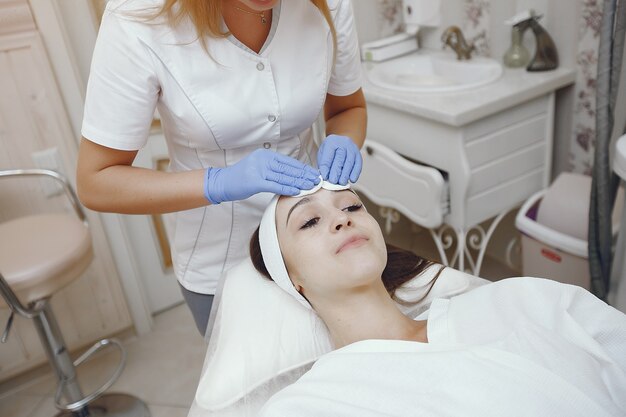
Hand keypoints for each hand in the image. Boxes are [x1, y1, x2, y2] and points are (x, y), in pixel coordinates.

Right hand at [204, 149, 319, 203]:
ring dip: (299, 182)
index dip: (302, 168)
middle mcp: (263, 160)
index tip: (313, 173)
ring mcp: (259, 169)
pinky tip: (297, 191)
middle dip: (304, 174)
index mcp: (266, 155)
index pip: (288, 162)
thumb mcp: (258, 168)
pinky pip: (275, 185)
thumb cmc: (241, 178)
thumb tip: (292, 174)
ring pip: (284, 176)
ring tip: (311, 186)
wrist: (223, 183)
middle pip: (288, 168)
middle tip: (317, 179)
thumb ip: (273, 169)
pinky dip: (287, 188)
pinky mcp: (255, 181)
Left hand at [317, 135, 361, 184]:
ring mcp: (352, 148)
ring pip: (349, 162)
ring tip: (341, 183)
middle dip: (336, 172)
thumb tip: (324, 177)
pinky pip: (358, 164)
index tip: (324, 177)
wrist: (342, 143)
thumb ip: (323, 165)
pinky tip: (352, 180)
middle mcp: (343, 143)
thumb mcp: (323, 154)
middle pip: (340, 159)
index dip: (326, 168)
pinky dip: (355, 173)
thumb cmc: (331, 151)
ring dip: (345, 174)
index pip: (328, 156)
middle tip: (333, 181)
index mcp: (331, 142)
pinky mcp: (358, 154)